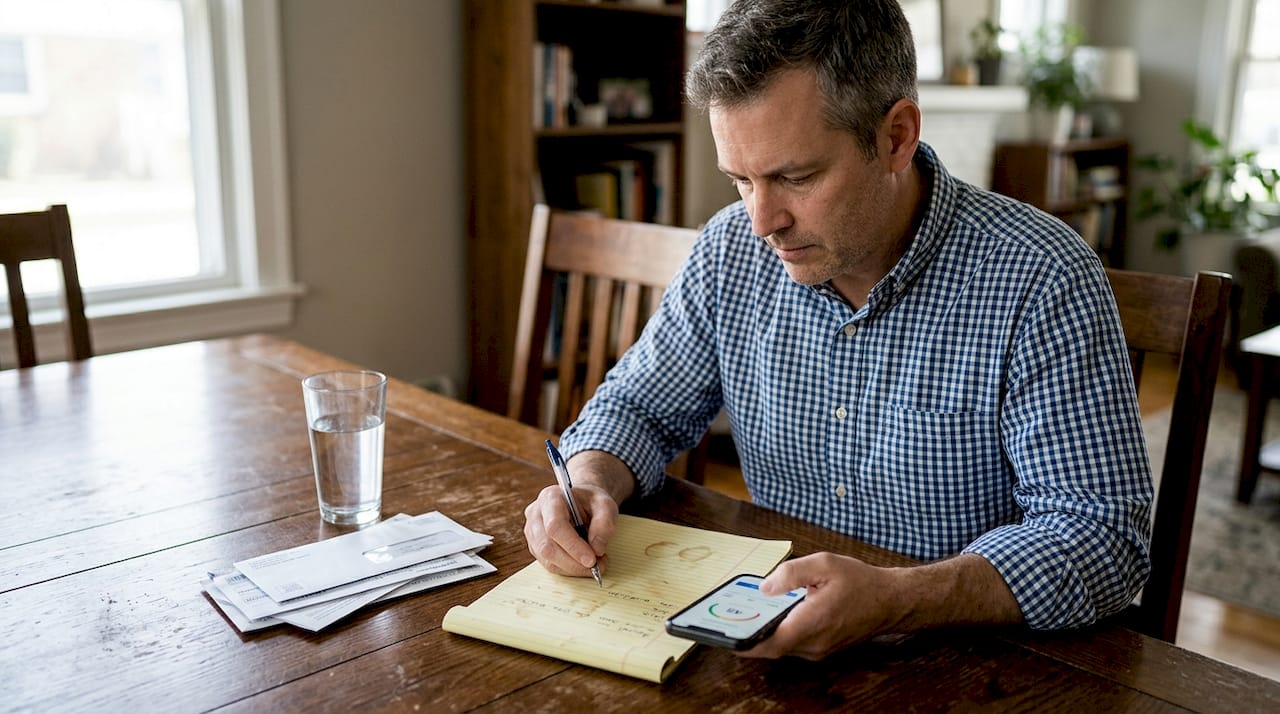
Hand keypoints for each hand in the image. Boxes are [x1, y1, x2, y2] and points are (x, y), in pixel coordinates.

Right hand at [523, 482, 618, 577]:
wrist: (581, 502)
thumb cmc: (591, 501)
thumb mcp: (605, 504)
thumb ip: (605, 524)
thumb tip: (597, 549)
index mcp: (550, 498)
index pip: (555, 526)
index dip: (573, 546)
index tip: (591, 560)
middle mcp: (536, 515)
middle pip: (547, 546)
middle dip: (573, 562)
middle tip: (597, 566)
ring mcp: (533, 532)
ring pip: (547, 559)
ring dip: (573, 568)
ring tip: (594, 565)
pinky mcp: (535, 547)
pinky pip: (549, 565)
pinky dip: (569, 569)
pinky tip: (582, 564)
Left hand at [737, 551, 1021, 659]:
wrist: (891, 600)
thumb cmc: (859, 581)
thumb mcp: (823, 564)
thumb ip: (791, 574)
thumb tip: (765, 587)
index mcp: (811, 624)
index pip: (769, 643)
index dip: (744, 642)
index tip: (723, 636)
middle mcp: (813, 644)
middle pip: (772, 647)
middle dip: (750, 634)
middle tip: (729, 619)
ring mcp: (819, 650)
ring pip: (782, 646)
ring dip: (765, 633)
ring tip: (747, 613)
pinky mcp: (823, 648)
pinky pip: (794, 643)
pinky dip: (780, 632)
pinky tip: (773, 614)